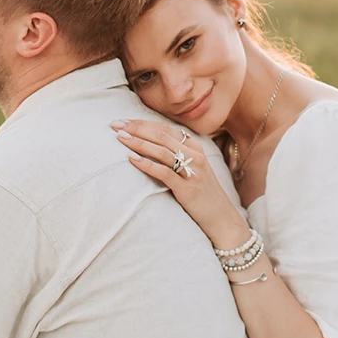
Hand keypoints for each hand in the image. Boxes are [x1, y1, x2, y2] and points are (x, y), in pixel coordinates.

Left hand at [111, 119, 249, 248]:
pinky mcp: (187, 188)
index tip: (122, 121)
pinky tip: (131, 159)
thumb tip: (148, 143)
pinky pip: (164, 172)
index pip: (165, 128)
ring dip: (138, 142)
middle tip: (115, 125)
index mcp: (194, 147)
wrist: (221, 217)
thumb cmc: (202, 192)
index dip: (142, 122)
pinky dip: (147, 164)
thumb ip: (176, 154)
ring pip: (161, 151)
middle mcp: (194, 155)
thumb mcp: (192, 168)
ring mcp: (192, 171)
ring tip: (120, 138)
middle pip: (161, 135)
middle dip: (136, 128)